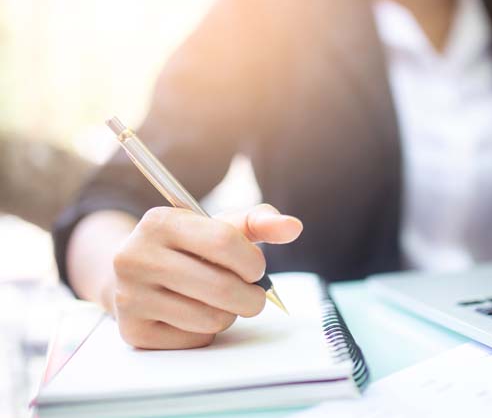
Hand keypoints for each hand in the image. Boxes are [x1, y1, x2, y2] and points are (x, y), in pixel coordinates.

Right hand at [110, 204, 301, 348]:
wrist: (138, 274)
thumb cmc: (190, 247)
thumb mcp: (220, 226)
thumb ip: (259, 222)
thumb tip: (293, 227)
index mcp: (160, 222)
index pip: (224, 242)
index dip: (252, 261)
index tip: (256, 269)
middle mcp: (135, 257)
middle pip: (221, 286)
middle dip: (251, 295)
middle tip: (253, 294)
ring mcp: (129, 296)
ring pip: (211, 318)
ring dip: (230, 313)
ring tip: (221, 300)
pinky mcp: (133, 331)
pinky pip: (195, 339)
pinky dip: (207, 330)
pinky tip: (195, 313)